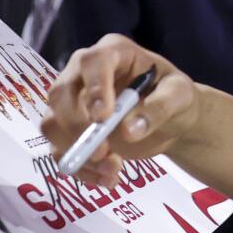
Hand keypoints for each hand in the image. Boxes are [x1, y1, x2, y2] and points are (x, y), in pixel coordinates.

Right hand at [40, 34, 201, 187]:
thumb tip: (129, 130)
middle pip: (59, 94)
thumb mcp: (180, 95)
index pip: (92, 62)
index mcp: (112, 52)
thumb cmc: (174, 96)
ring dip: (76, 152)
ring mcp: (72, 102)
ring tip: (113, 170)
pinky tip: (107, 180)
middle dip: (76, 126)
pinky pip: (60, 150)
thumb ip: (159, 108)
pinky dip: (80, 170)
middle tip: (103, 152)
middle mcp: (83, 73)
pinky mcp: (70, 130)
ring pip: (52, 124)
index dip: (93, 88)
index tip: (103, 117)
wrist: (171, 119)